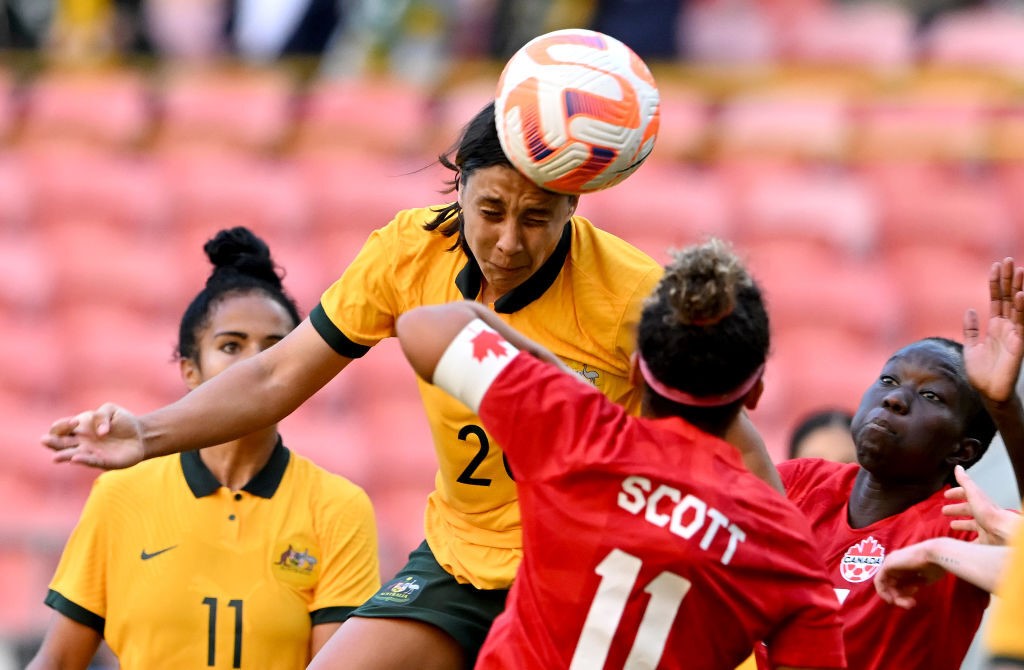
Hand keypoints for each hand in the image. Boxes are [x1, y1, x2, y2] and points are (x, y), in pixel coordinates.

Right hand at [41, 403, 145, 469]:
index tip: (75, 421)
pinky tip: (75, 459)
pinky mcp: (102, 462)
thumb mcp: (111, 410)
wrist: (141, 434)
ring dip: (63, 456)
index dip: (62, 425)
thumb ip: (101, 415)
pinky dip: (82, 460)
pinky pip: (90, 462)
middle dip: (51, 442)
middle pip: (58, 443)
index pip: (59, 428)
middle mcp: (80, 442)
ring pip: (70, 455)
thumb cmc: (122, 421)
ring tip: (56, 458)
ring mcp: (90, 452)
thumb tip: (101, 432)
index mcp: (79, 428)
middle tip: (45, 440)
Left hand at [874, 539, 947, 608]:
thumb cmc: (936, 566)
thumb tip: (904, 593)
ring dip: (895, 598)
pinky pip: (879, 581)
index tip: (913, 601)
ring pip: (887, 585)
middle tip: (910, 605)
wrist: (936, 555)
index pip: (899, 583)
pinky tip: (892, 600)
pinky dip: (883, 592)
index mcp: (905, 565)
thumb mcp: (923, 579)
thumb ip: (912, 585)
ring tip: (907, 604)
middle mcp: (896, 563)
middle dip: (901, 598)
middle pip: (892, 585)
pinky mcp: (887, 564)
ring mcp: (891, 562)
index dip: (905, 594)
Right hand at [943, 465, 1020, 544]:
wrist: (1003, 533)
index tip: (946, 495)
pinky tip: (959, 545)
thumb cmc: (988, 513)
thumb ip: (965, 482)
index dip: (956, 494)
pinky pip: (974, 542)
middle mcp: (982, 514)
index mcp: (979, 502)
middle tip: (944, 511)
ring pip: (971, 525)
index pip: (966, 495)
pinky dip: (966, 544)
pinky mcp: (985, 542)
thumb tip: (958, 467)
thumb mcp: (974, 494)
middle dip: (956, 510)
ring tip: (951, 526)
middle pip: (968, 510)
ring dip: (961, 525)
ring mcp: (984, 528)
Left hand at [963, 258, 1023, 403]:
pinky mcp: (1019, 344)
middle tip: (1008, 260)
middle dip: (1008, 280)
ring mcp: (1014, 334)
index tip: (995, 265)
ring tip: (1019, 270)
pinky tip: (1021, 295)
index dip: (995, 283)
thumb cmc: (981, 372)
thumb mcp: (971, 346)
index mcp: (995, 326)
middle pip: (1007, 298)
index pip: (996, 299)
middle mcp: (1007, 327)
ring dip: (1018, 288)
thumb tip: (970, 310)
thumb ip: (971, 328)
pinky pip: (1022, 324)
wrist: (988, 392)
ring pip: (1017, 307)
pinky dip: (1021, 309)